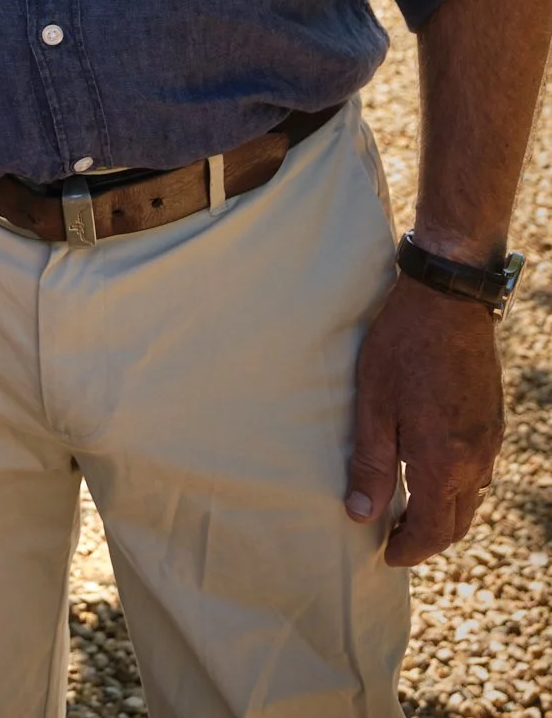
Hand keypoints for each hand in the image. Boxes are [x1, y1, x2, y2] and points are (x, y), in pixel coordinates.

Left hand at [347, 272, 504, 564]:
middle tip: (394, 534)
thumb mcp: (374, 403)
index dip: (408, 549)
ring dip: (444, 510)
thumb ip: (370, 464)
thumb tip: (360, 515)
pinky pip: (480, 469)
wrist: (449, 299)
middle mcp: (476, 460)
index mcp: (444, 463)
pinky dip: (457, 483)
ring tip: (409, 503)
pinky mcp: (493, 420)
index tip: (386, 554)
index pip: (432, 531)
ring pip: (472, 497)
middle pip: (457, 522)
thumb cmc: (403, 346)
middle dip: (427, 537)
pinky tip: (433, 466)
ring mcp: (490, 440)